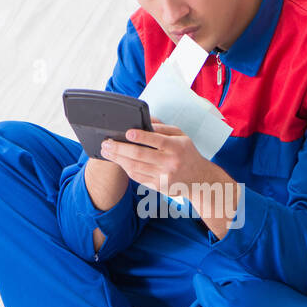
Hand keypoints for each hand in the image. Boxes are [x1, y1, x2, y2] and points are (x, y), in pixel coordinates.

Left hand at [100, 119, 241, 238]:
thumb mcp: (181, 136)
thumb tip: (143, 119)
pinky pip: (138, 177)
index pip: (157, 140)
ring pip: (135, 167)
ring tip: (107, 152)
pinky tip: (118, 161)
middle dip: (120, 148)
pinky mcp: (158, 186)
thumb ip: (163, 127)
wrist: (199, 179)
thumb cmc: (187, 153)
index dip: (140, 137)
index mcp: (177, 147)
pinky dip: (126, 168)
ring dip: (118, 159)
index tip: (127, 133)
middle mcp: (170, 162)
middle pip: (140, 155)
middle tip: (106, 143)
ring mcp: (164, 176)